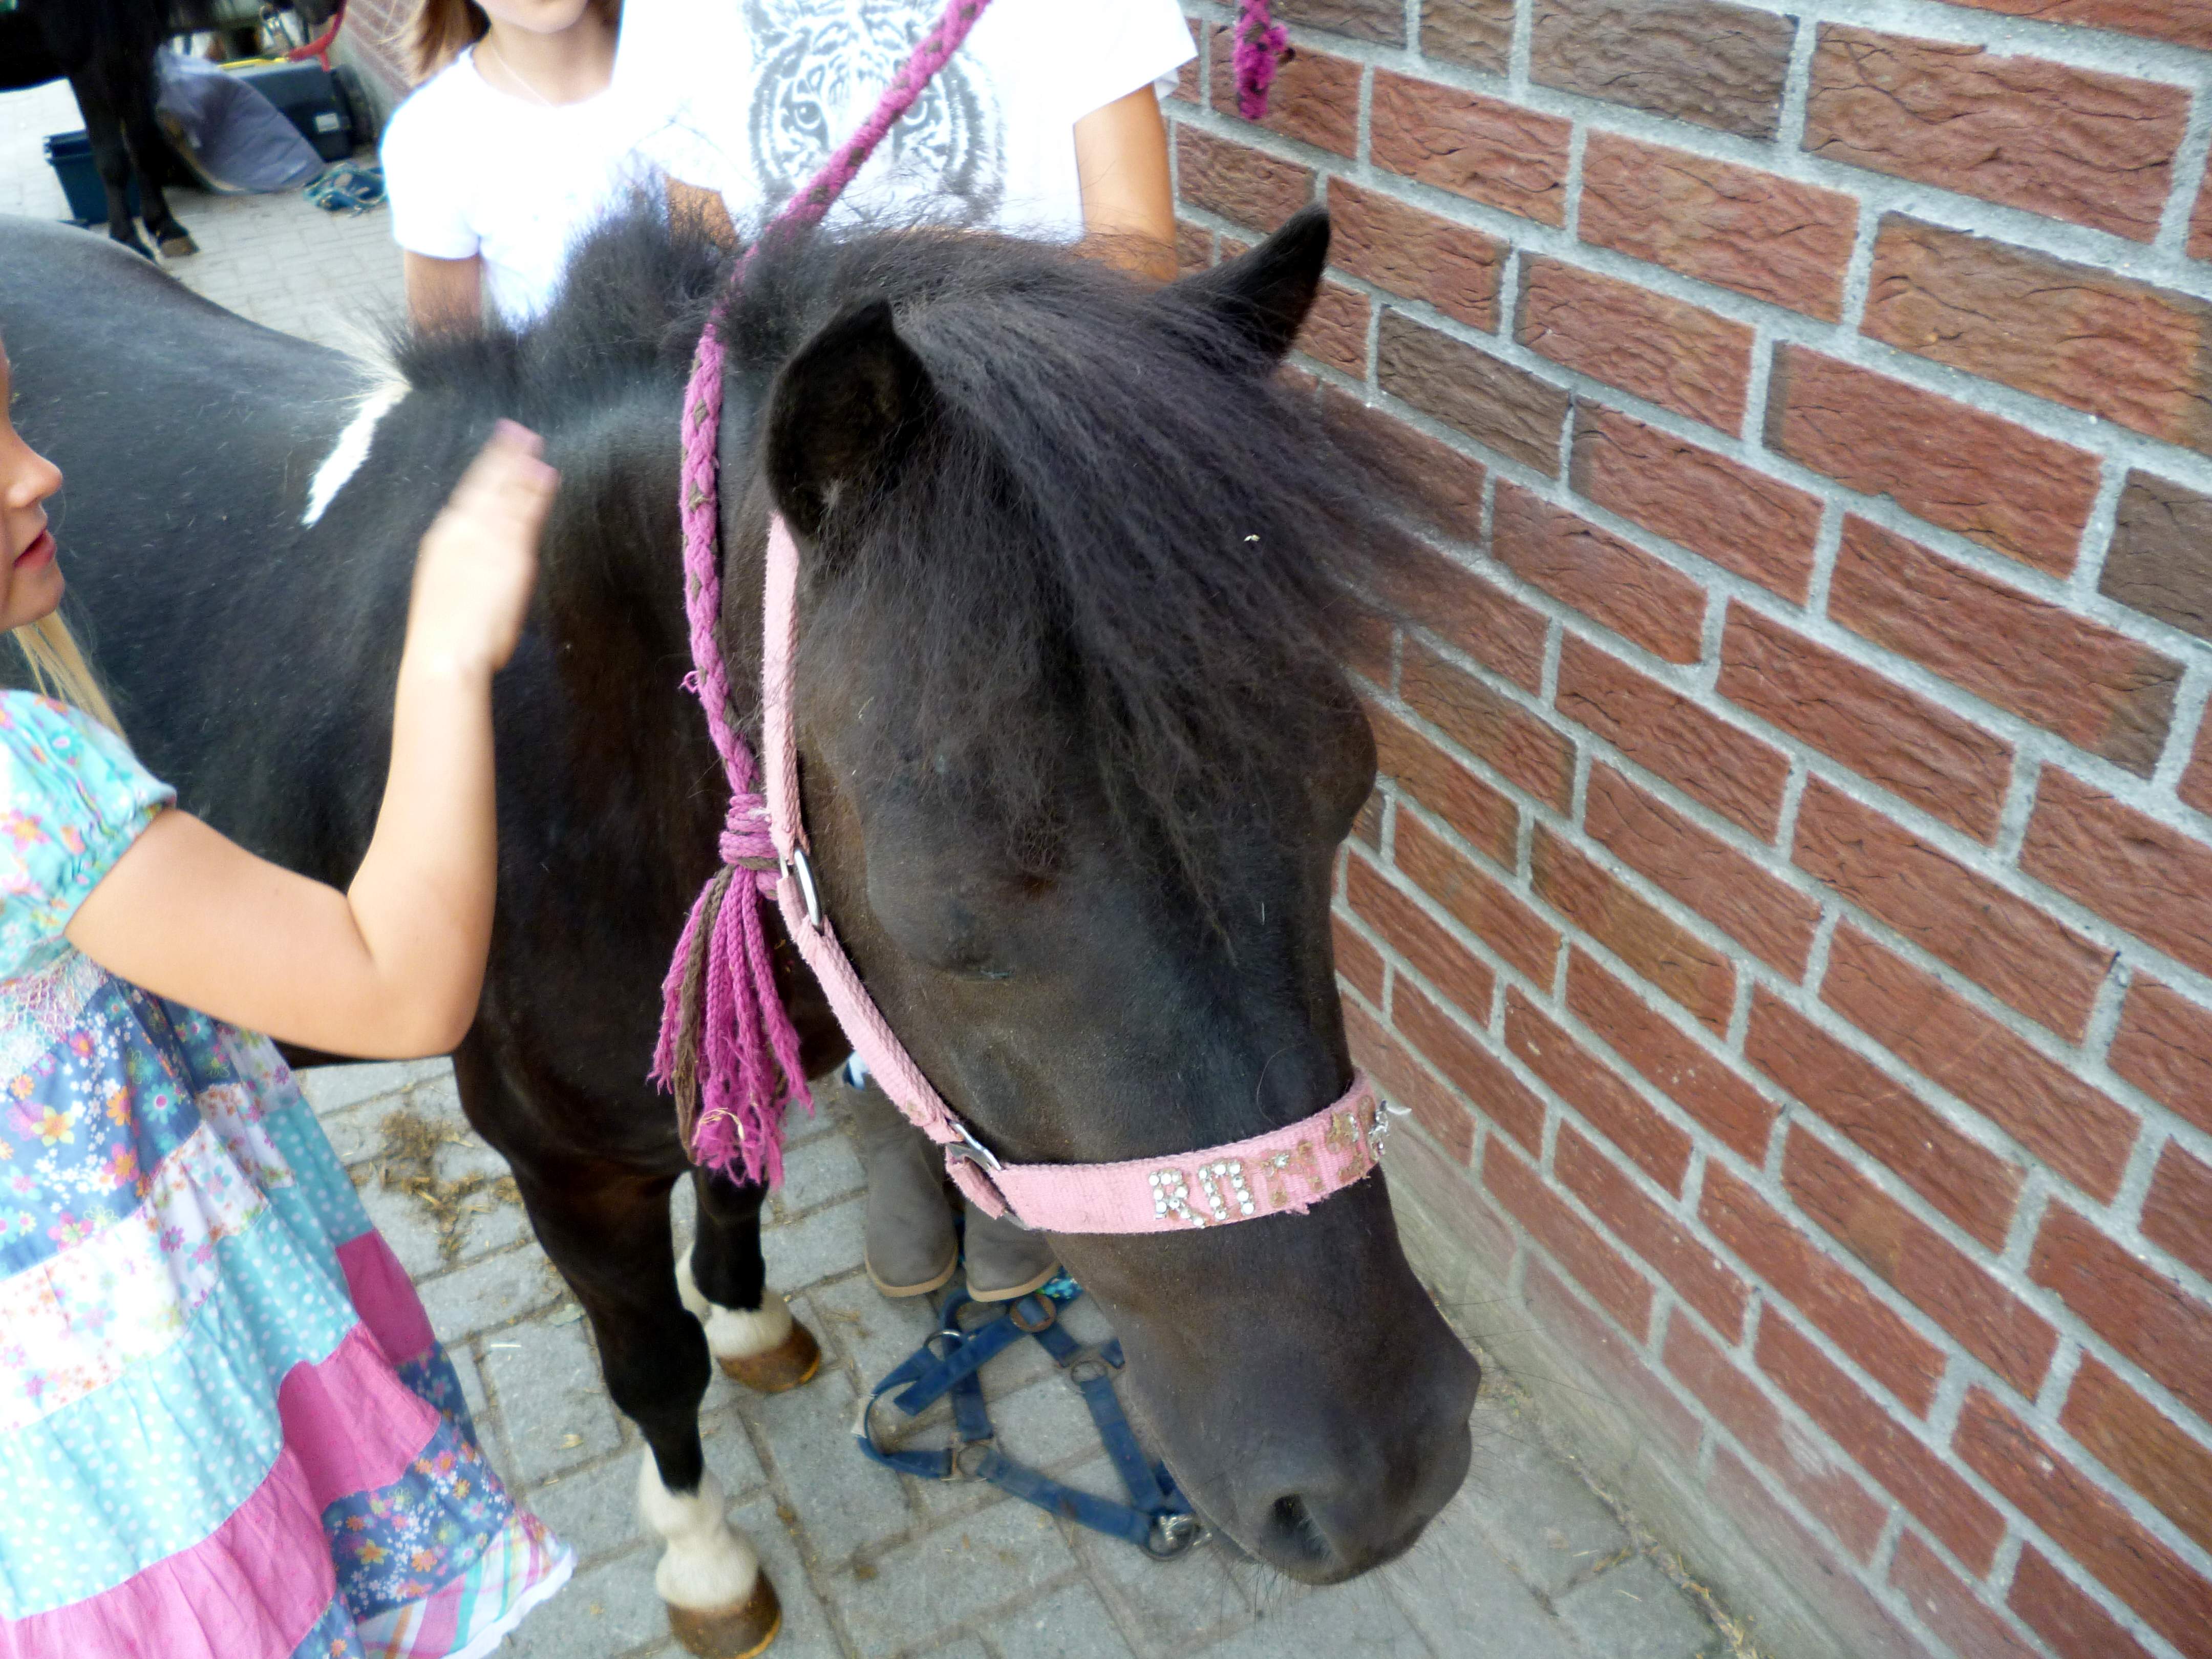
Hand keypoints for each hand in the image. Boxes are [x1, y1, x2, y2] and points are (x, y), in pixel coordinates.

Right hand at [404, 421, 555, 677]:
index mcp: (445, 538)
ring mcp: (487, 540)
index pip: (469, 494)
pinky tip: (545, 474)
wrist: (445, 651)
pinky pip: (524, 515)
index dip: (485, 469)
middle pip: (486, 485)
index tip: (496, 448)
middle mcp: (464, 531)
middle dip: (502, 457)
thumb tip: (477, 562)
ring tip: (534, 443)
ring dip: (521, 467)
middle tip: (518, 431)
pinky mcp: (509, 554)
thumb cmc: (445, 632)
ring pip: (506, 494)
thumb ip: (465, 566)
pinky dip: (535, 493)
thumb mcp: (448, 589)